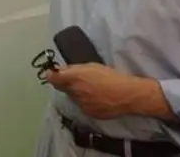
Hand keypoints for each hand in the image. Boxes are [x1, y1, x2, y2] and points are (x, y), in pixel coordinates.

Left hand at [45, 63, 165, 119]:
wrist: (127, 94)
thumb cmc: (111, 76)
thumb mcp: (91, 66)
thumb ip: (74, 69)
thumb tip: (61, 70)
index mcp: (74, 78)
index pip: (53, 79)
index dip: (51, 76)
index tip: (52, 75)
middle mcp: (74, 92)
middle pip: (64, 89)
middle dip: (68, 85)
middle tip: (80, 81)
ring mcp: (81, 104)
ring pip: (74, 98)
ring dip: (78, 94)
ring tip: (93, 90)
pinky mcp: (88, 113)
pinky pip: (83, 106)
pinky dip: (87, 103)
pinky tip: (98, 99)